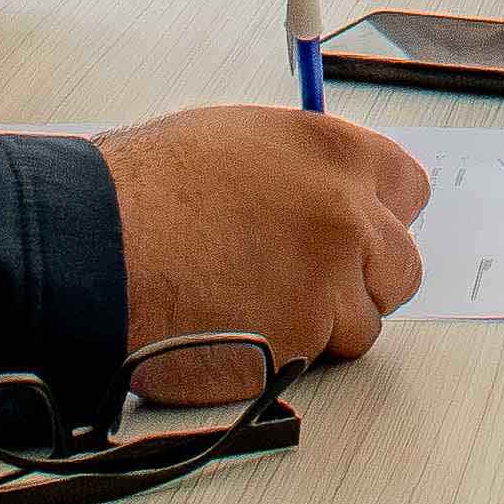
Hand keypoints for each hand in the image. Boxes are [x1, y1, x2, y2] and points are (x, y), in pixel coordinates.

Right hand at [94, 104, 433, 389]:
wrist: (93, 248)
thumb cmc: (140, 193)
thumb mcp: (237, 142)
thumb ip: (300, 171)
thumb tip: (320, 191)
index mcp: (333, 155)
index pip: (410, 190)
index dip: (382, 217)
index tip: (364, 233)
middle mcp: (346, 216)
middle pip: (401, 265)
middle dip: (363, 280)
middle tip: (311, 284)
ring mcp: (329, 284)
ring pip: (361, 322)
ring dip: (321, 325)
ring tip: (255, 308)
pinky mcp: (300, 343)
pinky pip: (315, 360)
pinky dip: (285, 357)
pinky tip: (237, 332)